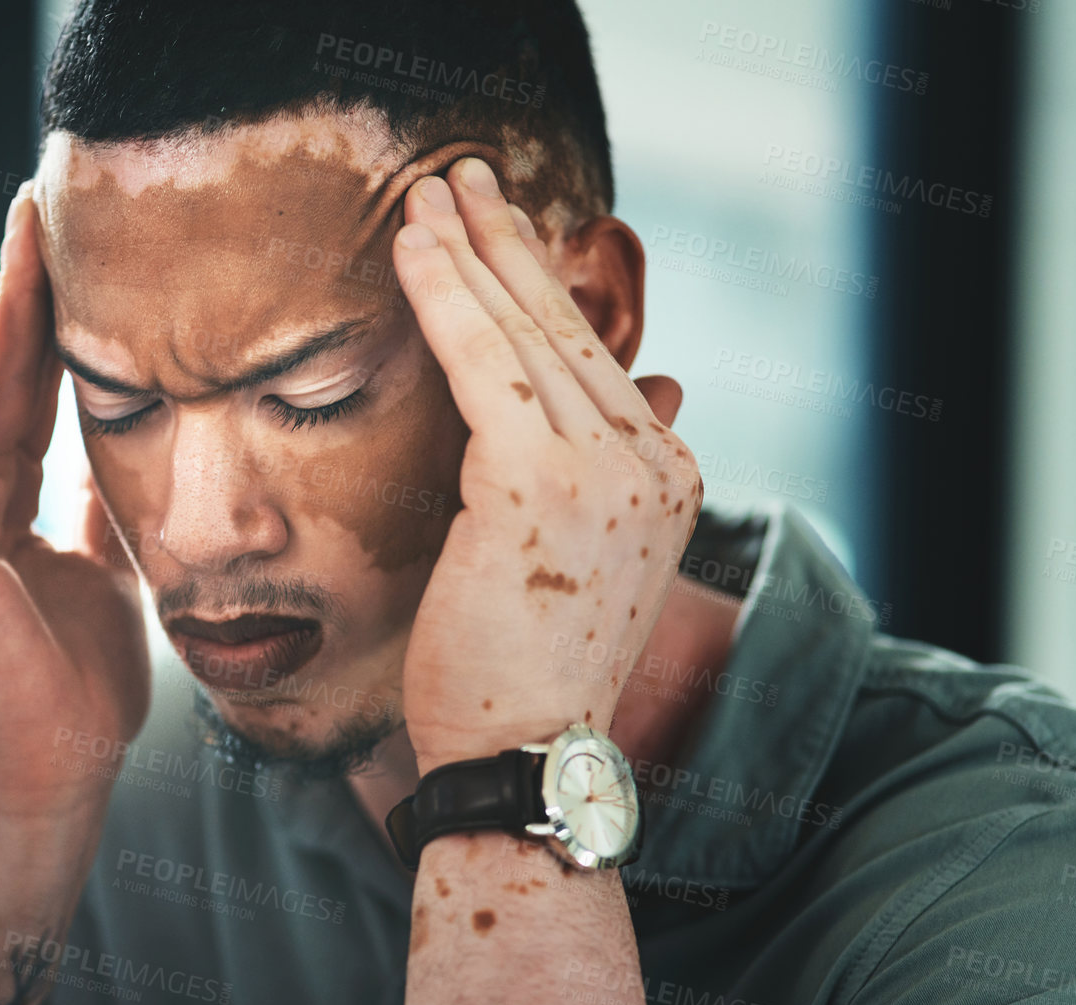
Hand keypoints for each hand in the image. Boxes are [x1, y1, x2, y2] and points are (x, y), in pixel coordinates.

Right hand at [0, 184, 151, 816]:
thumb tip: (132, 449)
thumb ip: (101, 509)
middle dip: (20, 293)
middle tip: (40, 203)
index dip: (47, 326)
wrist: (52, 775)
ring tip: (13, 228)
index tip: (73, 252)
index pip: (25, 399)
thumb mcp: (103, 574)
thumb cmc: (75, 687)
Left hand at [394, 158, 701, 771]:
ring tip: (428, 193)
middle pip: (566, 329)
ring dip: (469, 250)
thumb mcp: (578, 558)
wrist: (523, 755)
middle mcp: (651, 461)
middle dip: (508, 244)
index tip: (502, 232)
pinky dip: (443, 296)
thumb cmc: (524, 672)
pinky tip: (410, 247)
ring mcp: (606, 468)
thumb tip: (654, 385)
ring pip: (523, 332)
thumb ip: (601, 468)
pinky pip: (481, 362)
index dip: (539, 287)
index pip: (593, 360)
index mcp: (665, 477)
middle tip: (464, 177)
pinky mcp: (540, 479)